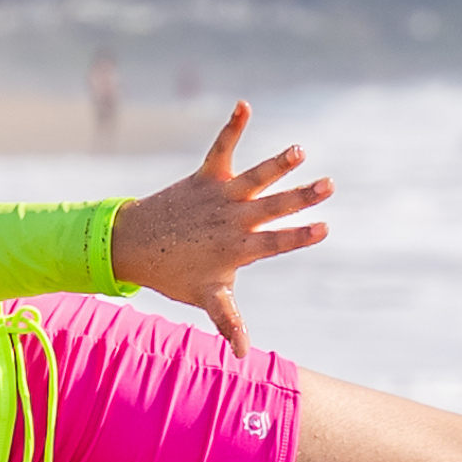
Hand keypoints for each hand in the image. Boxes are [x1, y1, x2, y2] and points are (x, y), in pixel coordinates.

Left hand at [106, 102, 331, 357]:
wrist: (133, 245)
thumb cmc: (175, 273)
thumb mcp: (206, 298)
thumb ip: (229, 321)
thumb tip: (242, 357)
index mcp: (238, 248)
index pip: (275, 243)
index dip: (298, 236)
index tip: (322, 228)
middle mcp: (232, 219)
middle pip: (272, 208)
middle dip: (300, 197)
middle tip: (328, 185)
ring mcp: (219, 196)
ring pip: (254, 177)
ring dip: (276, 164)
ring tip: (298, 150)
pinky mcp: (205, 176)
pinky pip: (221, 148)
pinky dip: (232, 126)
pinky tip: (244, 104)